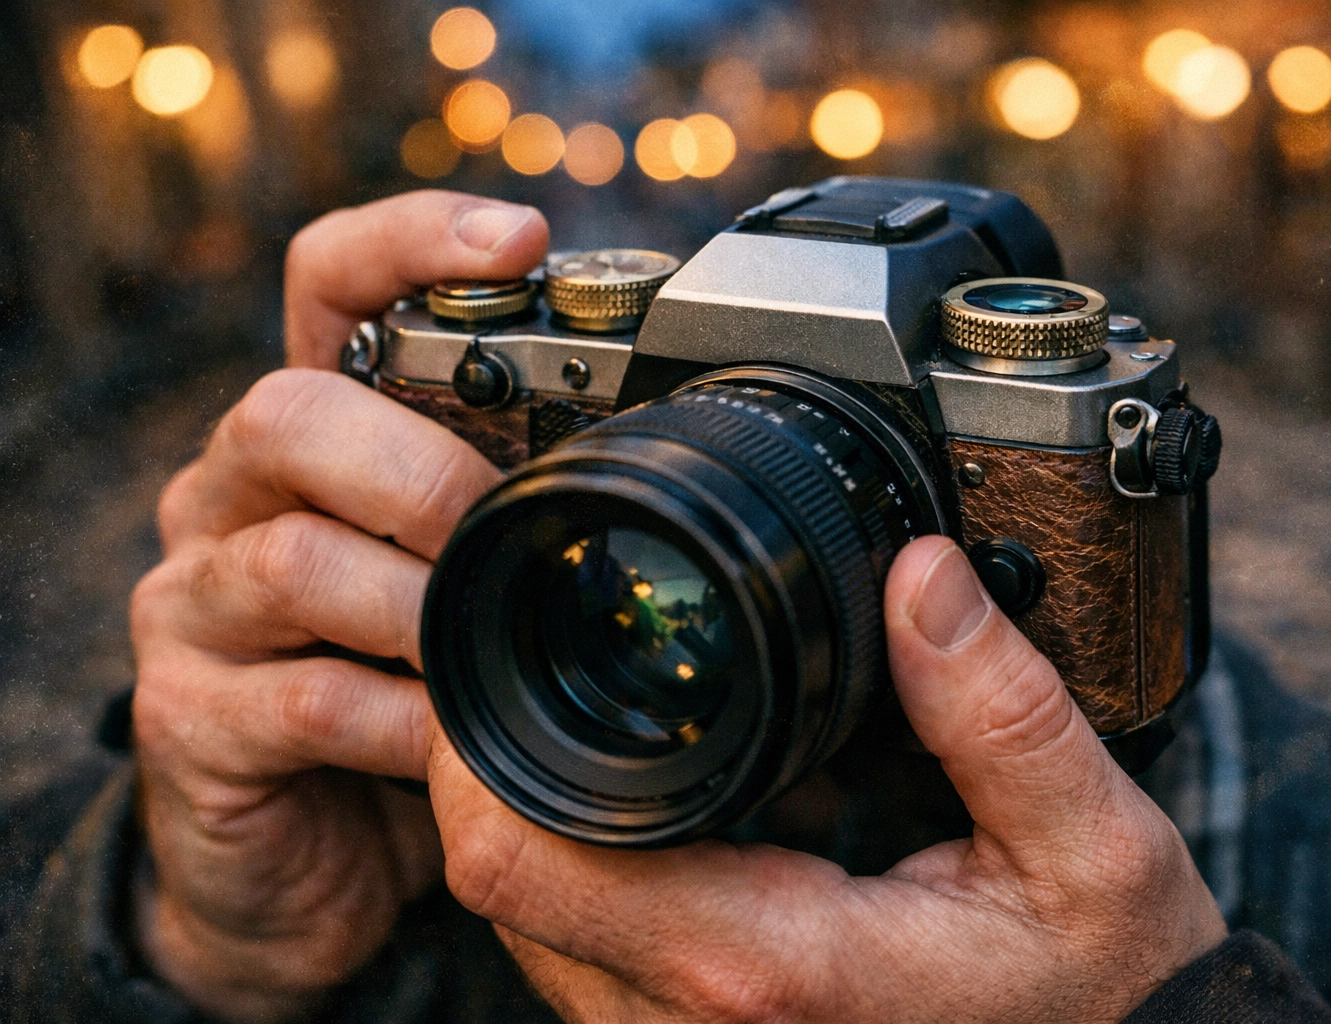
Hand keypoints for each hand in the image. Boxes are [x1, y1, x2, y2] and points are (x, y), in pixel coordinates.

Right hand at [129, 191, 544, 1021]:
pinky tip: (454, 745)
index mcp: (318, 436)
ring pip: (294, 558)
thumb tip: (673, 461)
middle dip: (421, 470)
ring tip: (493, 652)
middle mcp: (235, 495)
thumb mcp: (466, 577)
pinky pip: (305, 701)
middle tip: (504, 533)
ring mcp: (196, 603)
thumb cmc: (404, 684)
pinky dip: (407, 722)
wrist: (304, 847)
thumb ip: (518, 510)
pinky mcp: (187, 713)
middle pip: (290, 411)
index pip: (328, 284)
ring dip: (422, 608)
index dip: (411, 242)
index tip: (520, 238)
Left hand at [429, 535, 1227, 1022]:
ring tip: (632, 713)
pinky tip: (687, 797)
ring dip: (545, 805)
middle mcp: (691, 1021)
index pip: (519, 860)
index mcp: (766, 963)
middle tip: (570, 649)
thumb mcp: (1090, 845)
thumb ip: (1002, 710)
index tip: (504, 641)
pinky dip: (596, 857)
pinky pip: (581, 946)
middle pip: (497, 877)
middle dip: (497, 754)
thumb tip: (921, 575)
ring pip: (528, 915)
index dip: (472, 743)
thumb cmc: (1100, 991)